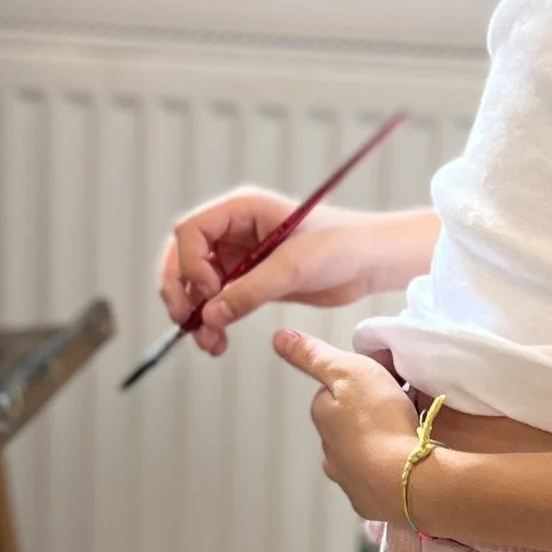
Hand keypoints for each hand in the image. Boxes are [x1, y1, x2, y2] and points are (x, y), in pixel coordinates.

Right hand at [155, 188, 398, 356]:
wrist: (370, 262)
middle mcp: (234, 230)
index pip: (191, 231)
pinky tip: (218, 341)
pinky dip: (212, 321)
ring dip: (195, 312)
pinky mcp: (250, 280)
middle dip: (180, 290)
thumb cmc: (341, 245)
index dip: (191, 263)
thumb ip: (250, 290)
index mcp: (242, 209)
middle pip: (183, 257)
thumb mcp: (294, 267)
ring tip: (208, 342)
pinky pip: (218, 301)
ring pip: (196, 283)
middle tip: (186, 321)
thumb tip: (210, 315)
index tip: (211, 291)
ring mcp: (240, 255)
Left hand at [274, 330, 421, 519]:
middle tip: (401, 403)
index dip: (361, 377)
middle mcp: (329, 452)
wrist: (408, 480)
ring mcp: (351, 481)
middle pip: (349, 421)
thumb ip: (313, 355)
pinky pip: (382, 478)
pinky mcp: (374, 502)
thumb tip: (279, 338)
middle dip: (370, 412)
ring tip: (409, 432)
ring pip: (365, 451)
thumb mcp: (348, 370)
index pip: (335, 388)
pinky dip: (393, 467)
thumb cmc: (379, 421)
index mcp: (322, 416)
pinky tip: (410, 460)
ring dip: (381, 441)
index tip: (386, 375)